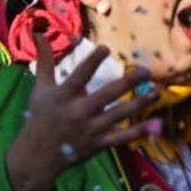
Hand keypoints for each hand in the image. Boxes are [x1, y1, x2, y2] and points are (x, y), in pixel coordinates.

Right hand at [5, 41, 154, 190]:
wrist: (35, 157)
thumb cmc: (39, 117)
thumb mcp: (40, 89)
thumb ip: (45, 61)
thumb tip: (40, 32)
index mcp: (64, 96)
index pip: (80, 75)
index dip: (92, 61)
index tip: (106, 49)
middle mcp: (79, 111)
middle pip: (108, 94)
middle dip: (129, 82)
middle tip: (146, 70)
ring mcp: (90, 129)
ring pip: (120, 114)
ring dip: (140, 102)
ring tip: (156, 91)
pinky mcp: (98, 144)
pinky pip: (121, 138)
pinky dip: (138, 131)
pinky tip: (154, 122)